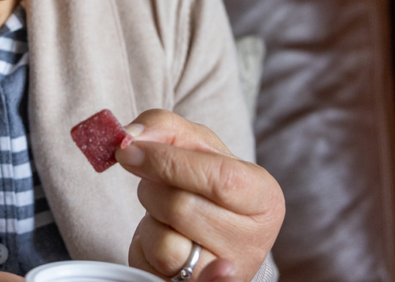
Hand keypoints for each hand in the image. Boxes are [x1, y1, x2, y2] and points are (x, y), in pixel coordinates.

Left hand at [115, 109, 283, 281]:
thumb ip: (166, 127)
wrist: (207, 231)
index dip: (167, 161)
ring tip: (165, 214)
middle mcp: (254, 242)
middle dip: (152, 189)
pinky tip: (165, 237)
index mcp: (265, 197)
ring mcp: (226, 274)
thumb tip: (130, 135)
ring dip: (150, 220)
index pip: (219, 178)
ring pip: (166, 245)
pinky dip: (146, 246)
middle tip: (154, 184)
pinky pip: (152, 268)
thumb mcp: (195, 145)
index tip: (130, 149)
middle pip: (182, 208)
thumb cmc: (203, 183)